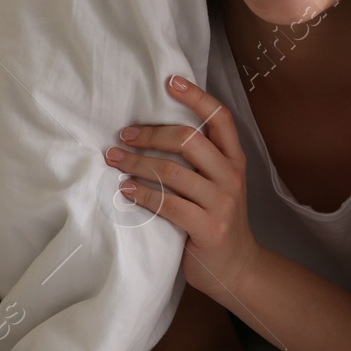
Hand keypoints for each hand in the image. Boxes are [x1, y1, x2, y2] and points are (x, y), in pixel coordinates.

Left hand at [110, 73, 260, 298]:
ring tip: (114, 161)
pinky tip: (126, 190)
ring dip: (138, 163)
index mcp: (235, 160)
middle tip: (124, 136)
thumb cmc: (217, 220)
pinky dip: (143, 194)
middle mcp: (232, 176)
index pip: (221, 118)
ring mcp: (222, 203)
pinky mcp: (209, 228)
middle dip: (151, 134)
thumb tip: (155, 129)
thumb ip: (200, 161)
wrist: (236, 269)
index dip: (197, 97)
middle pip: (190, 140)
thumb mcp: (217, 185)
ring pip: (174, 171)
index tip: (170, 81)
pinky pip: (169, 204)